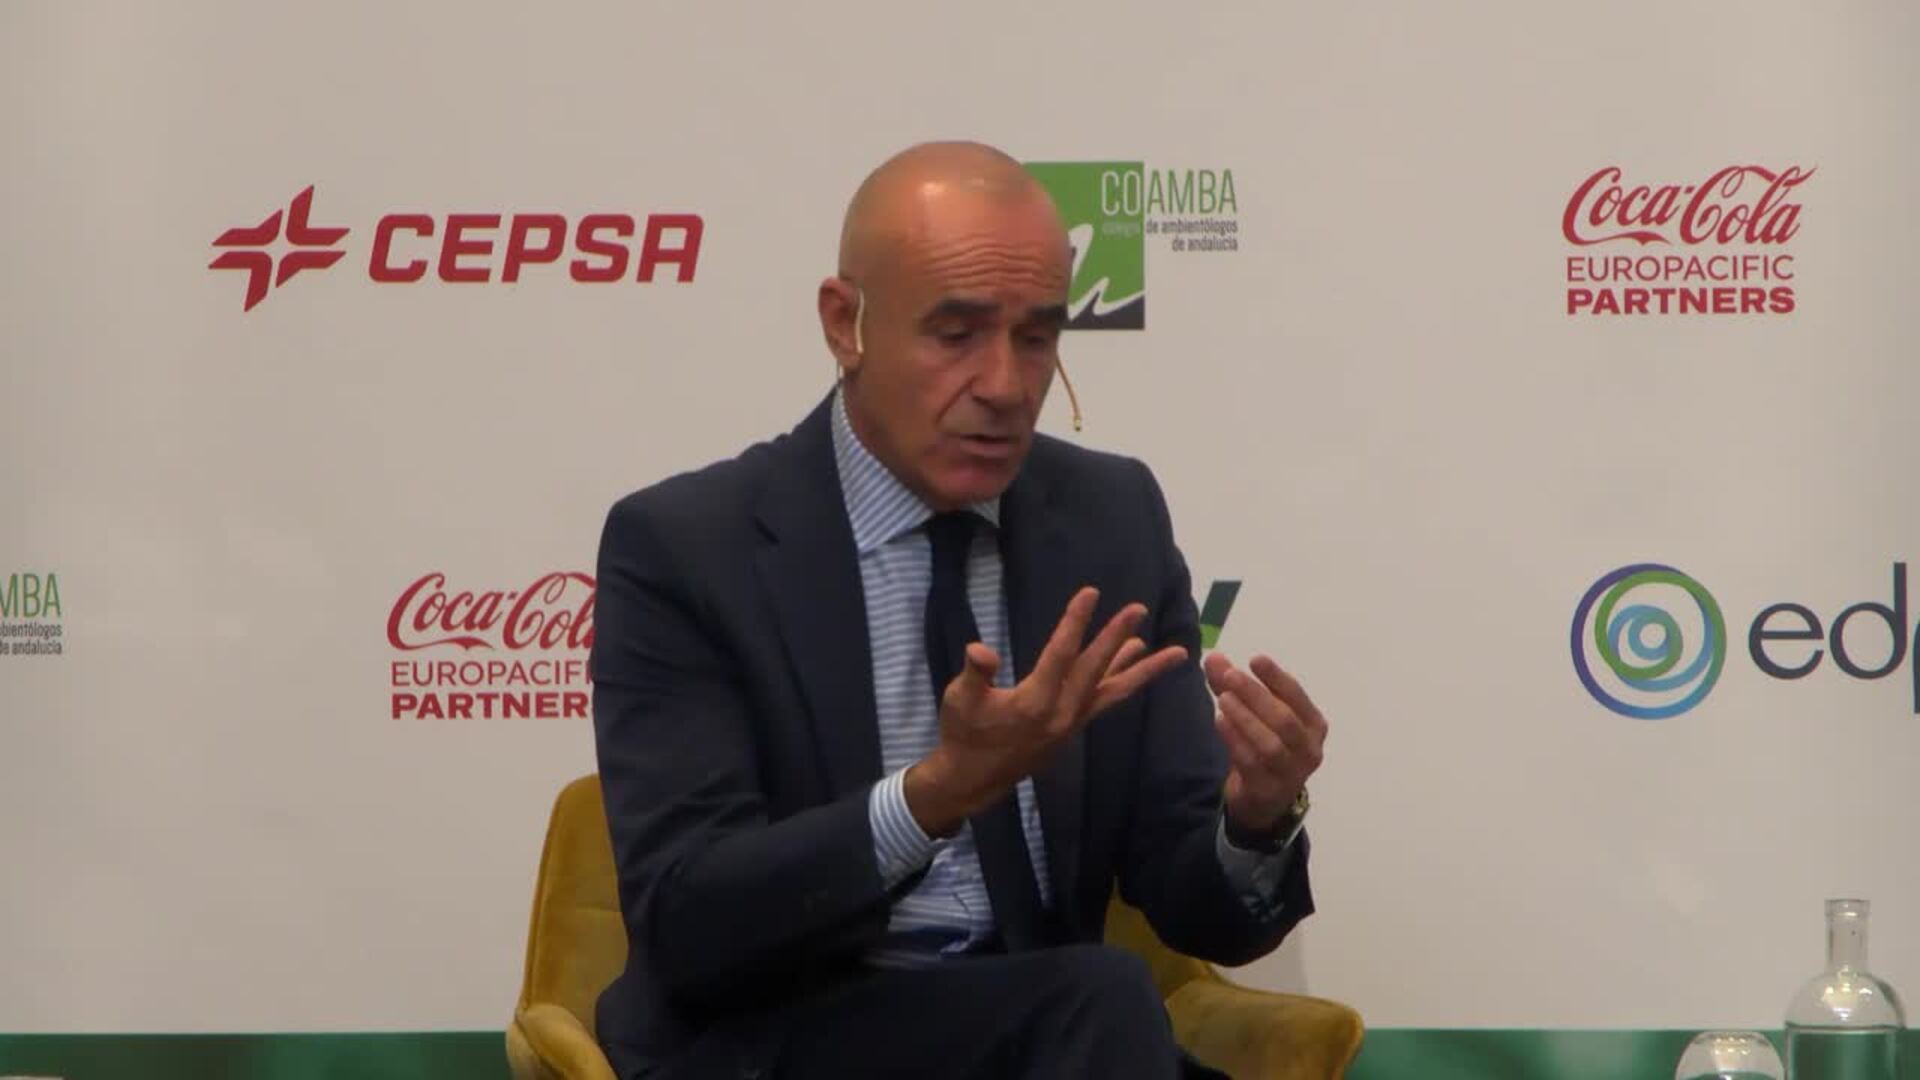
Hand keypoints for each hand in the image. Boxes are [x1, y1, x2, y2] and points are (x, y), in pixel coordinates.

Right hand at [905, 587, 1186, 835]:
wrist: (971, 780)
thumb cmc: (962, 734)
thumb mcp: (960, 700)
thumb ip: (975, 674)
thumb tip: (979, 650)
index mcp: (1034, 703)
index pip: (1060, 654)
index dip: (1075, 622)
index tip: (1090, 593)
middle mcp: (1061, 714)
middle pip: (1095, 669)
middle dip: (1116, 636)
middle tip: (1138, 609)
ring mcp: (1071, 724)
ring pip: (1112, 692)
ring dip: (1140, 670)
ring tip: (1169, 651)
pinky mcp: (1072, 730)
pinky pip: (1104, 702)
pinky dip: (1120, 682)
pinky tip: (1129, 664)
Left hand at [1205, 653, 1326, 834]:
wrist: (1264, 803)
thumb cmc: (1263, 749)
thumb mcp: (1252, 716)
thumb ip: (1233, 687)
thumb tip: (1213, 657)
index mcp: (1313, 725)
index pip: (1297, 696)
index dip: (1276, 677)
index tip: (1255, 659)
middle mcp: (1309, 749)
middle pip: (1285, 719)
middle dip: (1257, 695)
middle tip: (1231, 676)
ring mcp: (1291, 773)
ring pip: (1271, 743)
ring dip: (1245, 718)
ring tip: (1223, 699)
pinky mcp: (1268, 790)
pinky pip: (1252, 763)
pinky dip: (1235, 741)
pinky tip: (1220, 722)